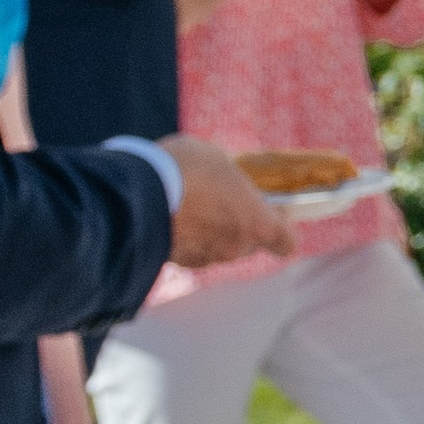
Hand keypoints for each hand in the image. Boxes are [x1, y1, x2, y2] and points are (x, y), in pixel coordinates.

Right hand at [162, 137, 294, 265]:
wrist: (137, 196)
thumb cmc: (187, 170)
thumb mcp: (218, 160)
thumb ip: (231, 180)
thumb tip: (225, 184)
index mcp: (257, 223)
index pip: (286, 242)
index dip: (282, 228)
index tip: (274, 212)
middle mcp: (236, 248)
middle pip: (249, 243)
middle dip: (240, 225)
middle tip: (222, 201)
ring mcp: (206, 258)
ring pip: (218, 247)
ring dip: (210, 231)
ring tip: (190, 204)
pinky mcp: (178, 262)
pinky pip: (191, 250)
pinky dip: (186, 238)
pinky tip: (172, 215)